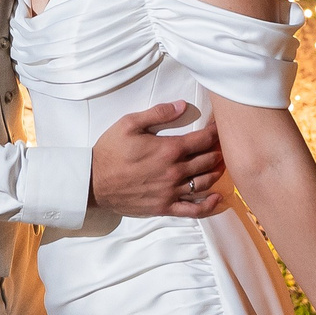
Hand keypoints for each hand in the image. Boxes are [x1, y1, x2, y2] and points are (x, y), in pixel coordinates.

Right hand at [89, 102, 226, 217]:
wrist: (94, 182)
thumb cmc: (110, 150)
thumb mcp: (129, 123)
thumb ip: (158, 113)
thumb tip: (182, 105)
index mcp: (169, 149)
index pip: (203, 139)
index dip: (215, 132)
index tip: (219, 128)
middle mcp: (175, 171)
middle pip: (208, 160)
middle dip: (218, 151)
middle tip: (222, 146)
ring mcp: (171, 191)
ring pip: (205, 182)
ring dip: (217, 173)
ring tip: (220, 165)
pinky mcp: (166, 207)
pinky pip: (194, 209)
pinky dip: (209, 205)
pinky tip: (217, 198)